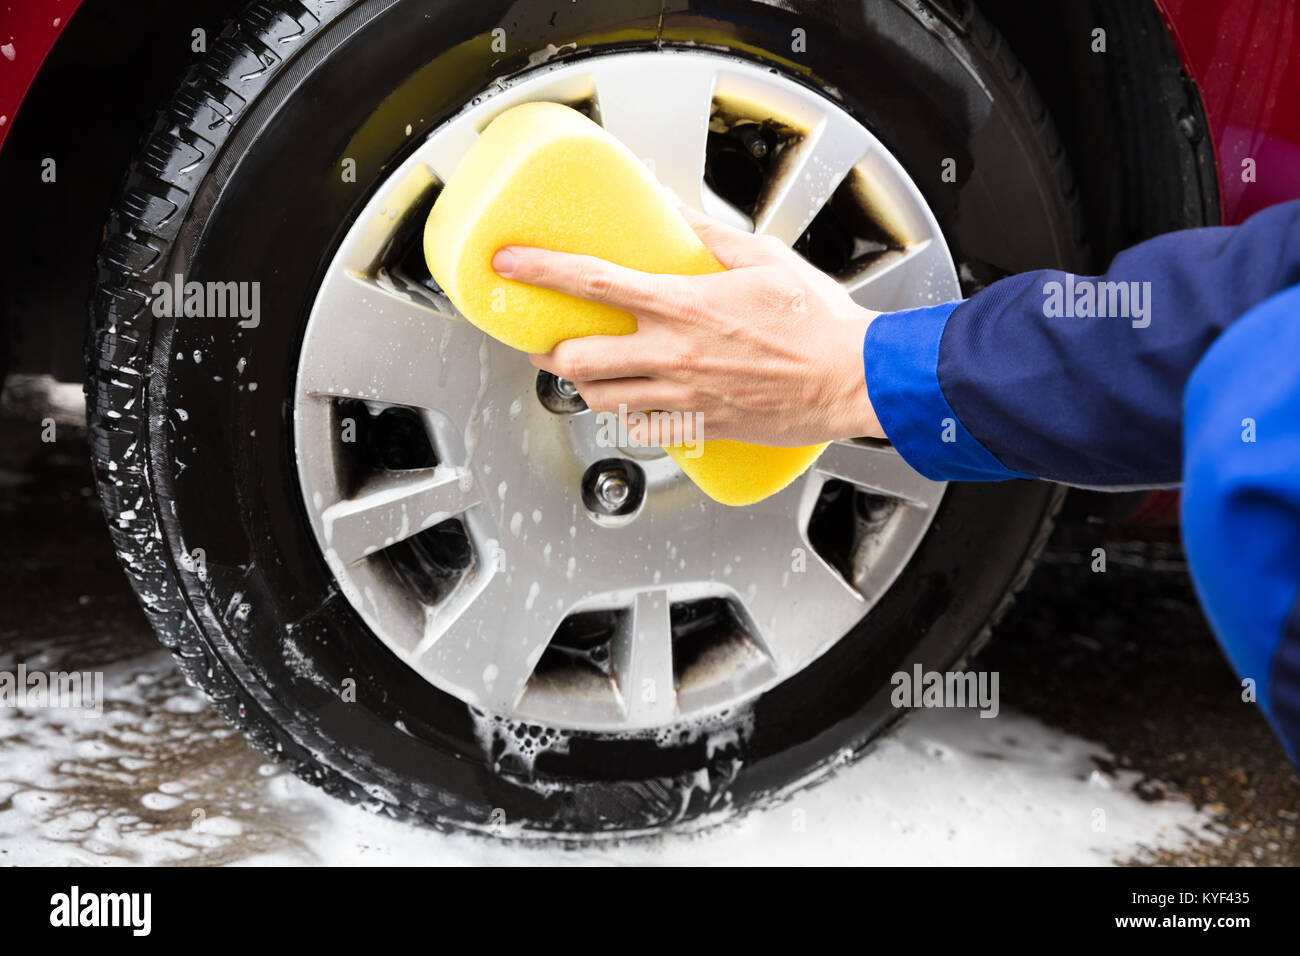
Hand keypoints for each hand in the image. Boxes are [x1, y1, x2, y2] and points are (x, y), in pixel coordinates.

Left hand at [491, 197, 883, 446]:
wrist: (854, 380)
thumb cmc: (818, 323)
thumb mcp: (761, 258)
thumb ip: (705, 233)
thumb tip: (668, 205)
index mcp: (683, 305)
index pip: (592, 281)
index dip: (540, 270)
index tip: (509, 263)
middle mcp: (673, 355)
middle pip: (576, 358)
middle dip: (549, 348)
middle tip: (545, 338)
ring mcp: (683, 396)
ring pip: (600, 399)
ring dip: (582, 383)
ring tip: (584, 368)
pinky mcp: (700, 426)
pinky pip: (641, 428)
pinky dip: (626, 414)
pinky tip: (632, 400)